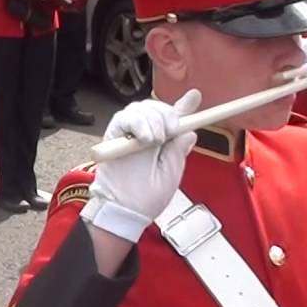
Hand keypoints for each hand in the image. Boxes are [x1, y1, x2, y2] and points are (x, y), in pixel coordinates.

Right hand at [88, 90, 201, 227]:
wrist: (123, 210)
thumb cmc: (145, 199)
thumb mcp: (171, 173)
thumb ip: (179, 150)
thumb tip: (189, 131)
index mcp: (161, 143)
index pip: (173, 118)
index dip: (184, 105)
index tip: (194, 96)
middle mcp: (144, 134)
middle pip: (156, 107)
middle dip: (167, 114)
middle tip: (171, 131)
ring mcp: (127, 134)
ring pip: (141, 107)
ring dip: (153, 119)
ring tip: (155, 140)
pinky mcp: (112, 135)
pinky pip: (124, 117)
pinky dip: (137, 123)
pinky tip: (144, 138)